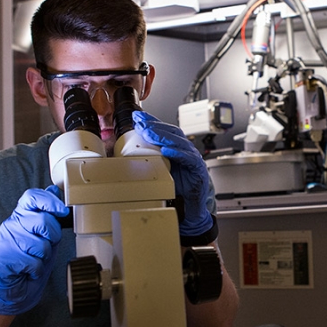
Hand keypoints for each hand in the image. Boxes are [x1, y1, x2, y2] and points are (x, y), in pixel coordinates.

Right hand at [0, 185, 68, 314]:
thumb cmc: (30, 259)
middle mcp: (11, 225)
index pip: (32, 196)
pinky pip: (33, 263)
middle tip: (47, 245)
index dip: (50, 201)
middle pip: (42, 220)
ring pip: (40, 244)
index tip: (62, 211)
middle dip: (53, 236)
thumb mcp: (44, 234)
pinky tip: (29, 270)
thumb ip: (49, 214)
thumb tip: (54, 190)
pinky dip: (36, 270)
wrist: (13, 287)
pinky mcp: (3, 259)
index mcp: (21, 215)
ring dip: (44, 256)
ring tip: (35, 259)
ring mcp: (6, 241)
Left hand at [133, 110, 216, 245]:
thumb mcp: (159, 172)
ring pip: (180, 143)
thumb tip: (128, 153)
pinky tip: (167, 150)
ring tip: (149, 133)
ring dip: (163, 136)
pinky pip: (189, 159)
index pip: (165, 131)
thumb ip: (149, 161)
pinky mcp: (198, 171)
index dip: (152, 122)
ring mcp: (193, 160)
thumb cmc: (176, 191)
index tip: (137, 117)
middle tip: (140, 122)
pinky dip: (178, 153)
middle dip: (155, 125)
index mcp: (177, 150)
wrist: (191, 210)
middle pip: (172, 132)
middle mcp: (186, 152)